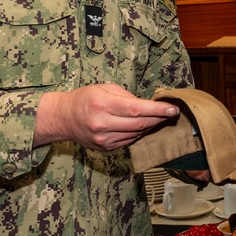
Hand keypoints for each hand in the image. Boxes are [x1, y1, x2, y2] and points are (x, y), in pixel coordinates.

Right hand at [35, 84, 177, 149]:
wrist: (64, 118)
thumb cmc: (85, 98)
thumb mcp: (105, 88)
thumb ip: (127, 96)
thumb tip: (148, 105)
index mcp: (103, 105)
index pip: (137, 109)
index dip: (157, 110)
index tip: (172, 109)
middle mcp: (103, 124)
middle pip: (139, 124)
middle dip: (159, 119)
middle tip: (170, 113)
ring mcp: (104, 139)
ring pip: (136, 134)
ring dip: (150, 126)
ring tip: (158, 118)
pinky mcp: (105, 148)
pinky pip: (128, 141)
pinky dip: (138, 133)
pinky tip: (142, 126)